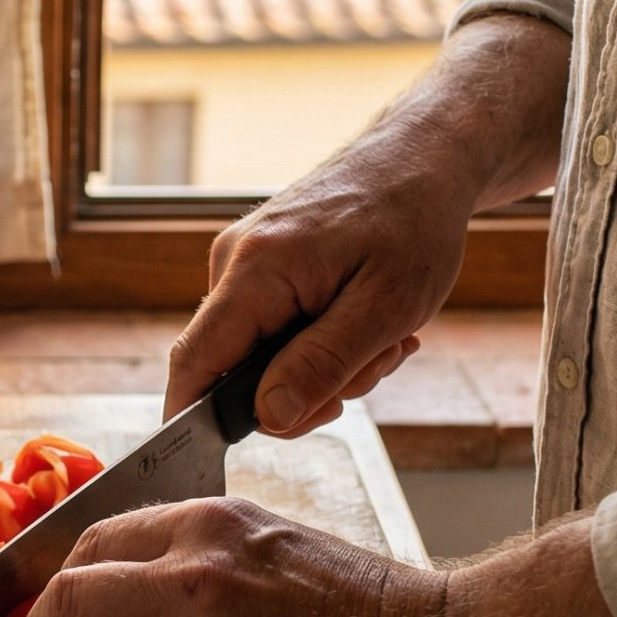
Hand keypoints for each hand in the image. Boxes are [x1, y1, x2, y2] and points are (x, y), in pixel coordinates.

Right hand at [165, 12, 571, 435]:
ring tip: (384, 335)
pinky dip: (321, 339)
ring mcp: (244, 262)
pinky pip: (275, 329)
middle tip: (373, 367)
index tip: (209, 459)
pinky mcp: (261, 265)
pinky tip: (366, 320)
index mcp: (255, 270)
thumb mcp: (385, 308)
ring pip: (261, 353)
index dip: (193, 420)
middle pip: (233, 368)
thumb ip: (322, 364)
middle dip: (302, 390)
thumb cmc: (413, 222)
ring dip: (324, 364)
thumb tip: (268, 417)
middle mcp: (233, 262)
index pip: (194, 362)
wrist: (423, 157)